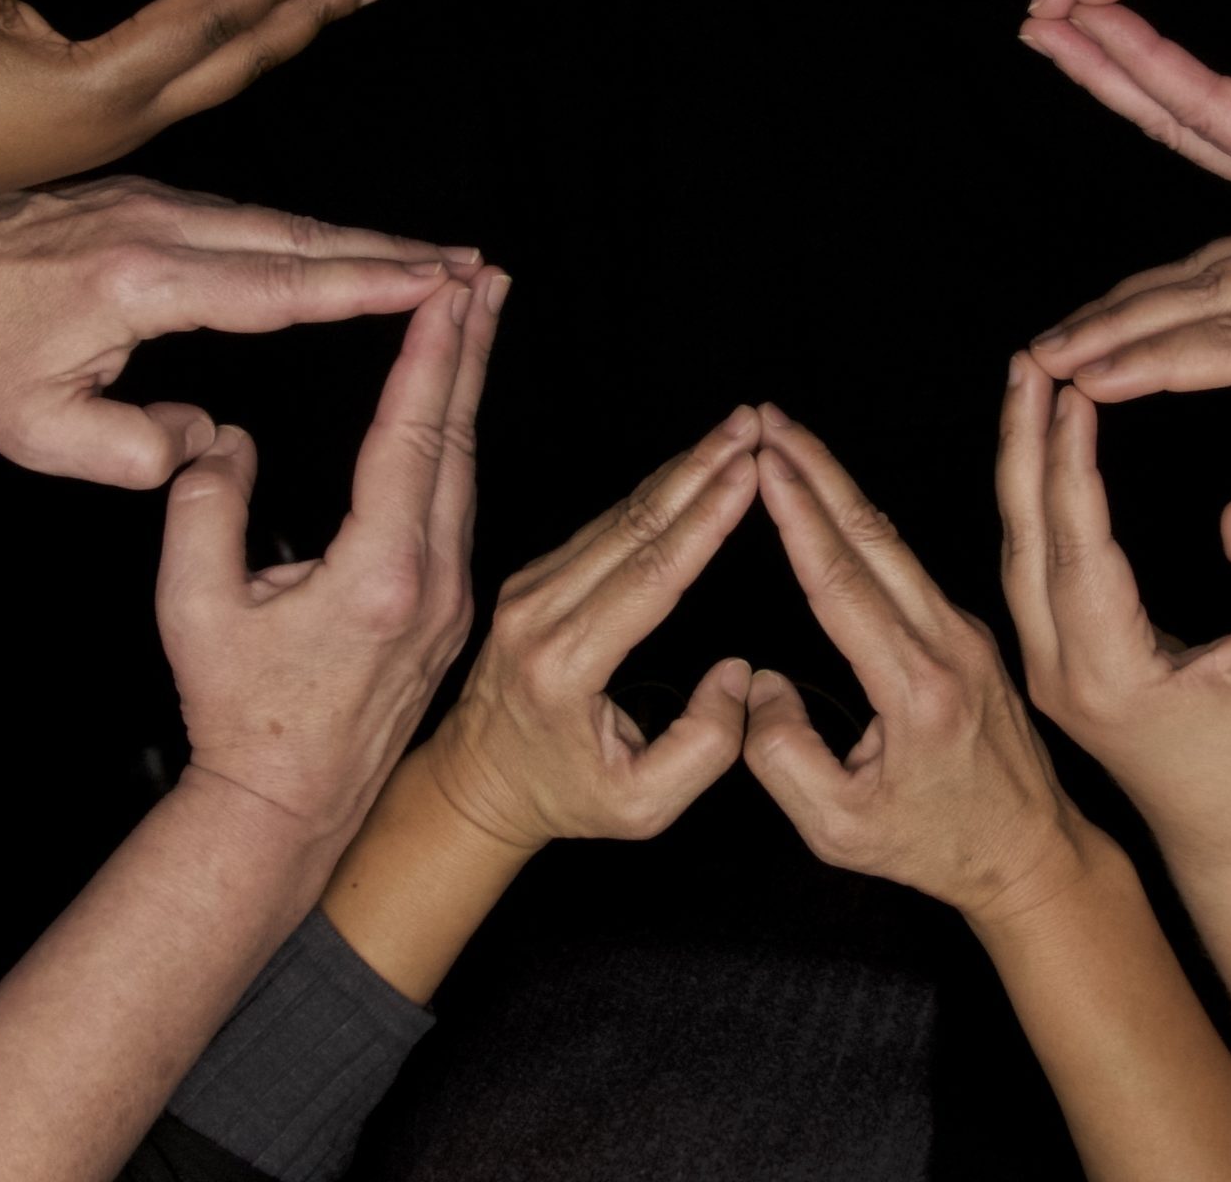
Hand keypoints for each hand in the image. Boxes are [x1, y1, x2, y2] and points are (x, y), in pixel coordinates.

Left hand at [0, 176, 480, 487]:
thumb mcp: (40, 436)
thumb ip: (138, 453)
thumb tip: (209, 438)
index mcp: (143, 283)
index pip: (280, 286)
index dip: (367, 286)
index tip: (437, 284)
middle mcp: (160, 226)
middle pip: (301, 238)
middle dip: (392, 254)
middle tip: (471, 266)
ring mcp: (153, 202)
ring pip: (277, 222)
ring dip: (355, 243)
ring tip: (426, 264)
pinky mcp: (144, 198)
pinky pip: (244, 217)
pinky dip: (304, 236)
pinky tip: (338, 253)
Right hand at [157, 267, 503, 842]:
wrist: (288, 808)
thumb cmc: (237, 714)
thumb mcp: (194, 609)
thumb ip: (203, 511)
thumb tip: (227, 441)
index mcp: (378, 574)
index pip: (410, 439)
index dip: (430, 358)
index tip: (448, 293)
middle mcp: (432, 580)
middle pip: (457, 440)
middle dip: (471, 350)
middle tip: (487, 279)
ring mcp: (451, 597)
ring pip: (466, 471)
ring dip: (469, 391)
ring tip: (478, 323)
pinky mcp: (450, 611)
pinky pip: (460, 506)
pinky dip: (459, 443)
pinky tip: (455, 412)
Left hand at [420, 408, 759, 850]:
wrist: (478, 784)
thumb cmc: (565, 795)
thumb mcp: (642, 807)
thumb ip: (703, 748)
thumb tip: (737, 673)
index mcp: (564, 665)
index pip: (648, 577)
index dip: (703, 521)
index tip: (747, 473)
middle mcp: (539, 615)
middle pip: (634, 526)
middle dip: (700, 468)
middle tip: (752, 423)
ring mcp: (530, 589)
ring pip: (619, 516)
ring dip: (682, 468)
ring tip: (736, 431)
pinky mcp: (533, 577)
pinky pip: (603, 526)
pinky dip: (656, 491)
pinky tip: (695, 465)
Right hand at [742, 406, 1091, 923]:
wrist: (1032, 855)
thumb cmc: (934, 848)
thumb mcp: (839, 829)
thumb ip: (783, 757)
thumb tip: (761, 684)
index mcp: (916, 691)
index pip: (843, 584)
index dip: (799, 517)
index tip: (764, 464)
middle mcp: (948, 647)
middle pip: (871, 537)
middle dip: (814, 469)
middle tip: (766, 418)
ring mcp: (966, 632)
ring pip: (892, 541)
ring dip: (837, 484)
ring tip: (789, 439)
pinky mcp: (970, 630)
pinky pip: (908, 564)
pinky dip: (861, 521)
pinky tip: (832, 495)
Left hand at [998, 370, 1230, 868]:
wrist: (1230, 828)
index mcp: (1109, 674)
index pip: (1077, 552)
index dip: (1070, 468)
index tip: (1073, 395)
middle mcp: (1058, 668)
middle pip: (1025, 538)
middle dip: (1024, 443)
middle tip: (1030, 363)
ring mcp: (1043, 663)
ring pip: (1016, 546)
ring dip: (1021, 462)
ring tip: (1030, 385)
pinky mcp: (1048, 653)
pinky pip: (1028, 561)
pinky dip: (1032, 497)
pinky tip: (1040, 445)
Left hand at [1021, 0, 1230, 251]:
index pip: (1206, 107)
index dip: (1139, 60)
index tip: (1084, 17)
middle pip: (1172, 125)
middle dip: (1100, 72)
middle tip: (1037, 24)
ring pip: (1188, 127)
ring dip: (1123, 79)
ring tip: (1065, 31)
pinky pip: (1217, 124)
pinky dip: (1170, 86)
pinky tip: (1132, 55)